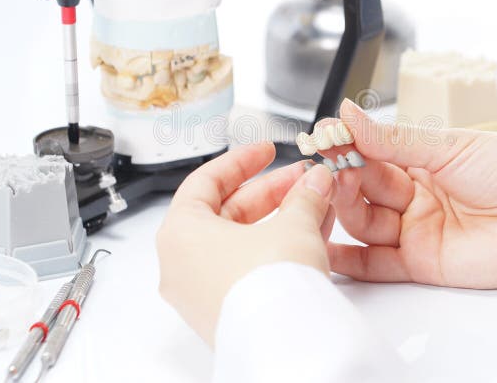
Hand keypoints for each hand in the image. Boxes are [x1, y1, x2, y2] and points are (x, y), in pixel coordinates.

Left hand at [156, 142, 335, 344]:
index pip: (206, 182)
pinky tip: (310, 237)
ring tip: (316, 205)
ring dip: (280, 220)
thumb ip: (303, 196)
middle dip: (272, 193)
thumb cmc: (269, 286)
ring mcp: (200, 293)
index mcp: (180, 233)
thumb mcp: (292, 224)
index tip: (266, 151)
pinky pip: (247, 270)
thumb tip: (315, 181)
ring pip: (241, 243)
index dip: (241, 161)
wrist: (284, 344)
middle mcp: (181, 265)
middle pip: (227, 212)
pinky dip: (275, 250)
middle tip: (304, 180)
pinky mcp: (224, 314)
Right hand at [321, 99, 496, 288]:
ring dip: (344, 209)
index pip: (372, 154)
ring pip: (365, 223)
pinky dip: (350, 260)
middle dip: (344, 176)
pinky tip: (327, 247)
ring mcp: (418, 230)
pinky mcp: (423, 265)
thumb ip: (395, 138)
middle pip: (364, 188)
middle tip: (331, 165)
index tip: (324, 137)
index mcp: (423, 162)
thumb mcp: (450, 145)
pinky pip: (377, 264)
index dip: (347, 147)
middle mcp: (417, 197)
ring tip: (335, 192)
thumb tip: (349, 114)